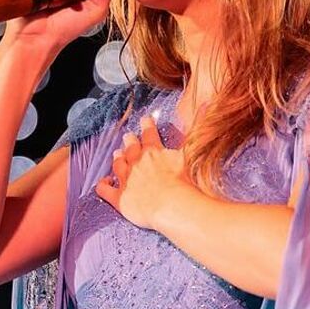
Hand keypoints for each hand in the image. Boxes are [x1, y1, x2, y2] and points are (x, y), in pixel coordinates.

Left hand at [95, 114, 190, 229]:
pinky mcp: (120, 198)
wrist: (172, 204)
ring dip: (118, 158)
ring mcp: (127, 180)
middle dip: (129, 141)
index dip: (147, 126)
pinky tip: (104, 182)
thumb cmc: (184, 180)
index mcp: (154, 152)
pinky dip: (103, 185)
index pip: (149, 134)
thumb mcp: (192, 150)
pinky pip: (105, 190)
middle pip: (131, 149)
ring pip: (118, 165)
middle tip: (128, 137)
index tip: (145, 120)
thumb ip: (197, 127)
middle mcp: (137, 163)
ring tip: (117, 154)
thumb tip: (207, 104)